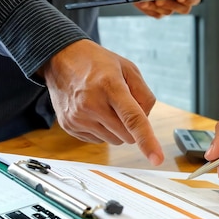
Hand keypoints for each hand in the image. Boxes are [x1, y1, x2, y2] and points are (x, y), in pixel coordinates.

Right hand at [40, 39, 163, 164]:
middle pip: (127, 136)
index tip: (157, 159)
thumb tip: (146, 122)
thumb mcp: (129, 69)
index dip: (147, 140)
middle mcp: (91, 104)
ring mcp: (78, 117)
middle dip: (132, 126)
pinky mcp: (70, 126)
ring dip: (117, 128)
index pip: (133, 119)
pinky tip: (94, 111)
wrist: (61, 58)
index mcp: (110, 86)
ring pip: (114, 141)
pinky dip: (102, 129)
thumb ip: (145, 96)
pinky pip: (98, 140)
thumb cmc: (98, 63)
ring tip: (105, 104)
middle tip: (122, 105)